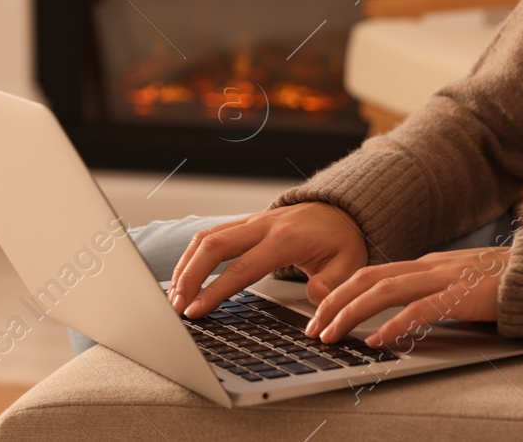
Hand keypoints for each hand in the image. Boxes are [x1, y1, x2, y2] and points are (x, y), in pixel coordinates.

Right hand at [168, 202, 367, 316]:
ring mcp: (252, 222)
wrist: (341, 211)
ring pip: (207, 237)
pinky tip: (184, 276)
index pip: (242, 268)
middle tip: (176, 307)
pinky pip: (212, 234)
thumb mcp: (349, 263)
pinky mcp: (245, 224)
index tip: (195, 311)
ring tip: (174, 296)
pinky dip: (193, 255)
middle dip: (190, 276)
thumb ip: (332, 283)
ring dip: (186, 265)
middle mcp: (263, 226)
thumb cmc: (342, 240)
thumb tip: (314, 299)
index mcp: (285, 239)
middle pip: (214, 246)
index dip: (216, 291)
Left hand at [304, 245, 509, 350]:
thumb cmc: (503, 283)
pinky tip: (377, 340)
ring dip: (352, 313)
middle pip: (368, 278)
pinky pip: (421, 310)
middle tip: (313, 328)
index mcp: (427, 264)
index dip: (341, 291)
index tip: (319, 313)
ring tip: (332, 335)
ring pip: (385, 290)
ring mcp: (445, 278)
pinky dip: (394, 325)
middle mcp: (430, 266)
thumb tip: (401, 316)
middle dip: (334, 302)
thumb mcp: (459, 284)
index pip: (372, 273)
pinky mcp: (463, 296)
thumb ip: (431, 294)